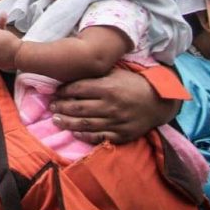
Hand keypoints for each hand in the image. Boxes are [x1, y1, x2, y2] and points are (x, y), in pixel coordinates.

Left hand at [50, 67, 178, 143]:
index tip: (56, 92)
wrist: (159, 102)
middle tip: (51, 107)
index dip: (64, 91)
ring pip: (85, 124)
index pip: (78, 89)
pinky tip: (74, 132)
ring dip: (67, 122)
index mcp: (108, 87)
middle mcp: (110, 105)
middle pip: (78, 108)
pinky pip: (98, 137)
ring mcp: (115, 122)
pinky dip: (84, 136)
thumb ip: (97, 74)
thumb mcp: (118, 73)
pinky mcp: (121, 135)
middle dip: (61, 107)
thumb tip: (75, 72)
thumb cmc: (134, 84)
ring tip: (56, 120)